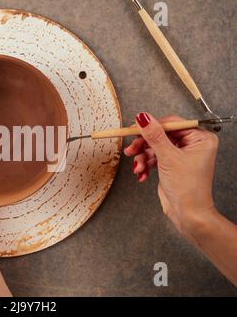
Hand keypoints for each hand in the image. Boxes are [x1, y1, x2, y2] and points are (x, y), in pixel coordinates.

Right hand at [124, 113, 218, 237]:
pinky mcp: (171, 164)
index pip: (171, 123)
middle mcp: (192, 144)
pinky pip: (153, 158)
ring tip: (138, 168)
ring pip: (154, 147)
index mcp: (200, 138)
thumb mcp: (168, 158)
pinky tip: (142, 174)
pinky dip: (145, 165)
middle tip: (131, 150)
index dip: (151, 126)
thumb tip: (143, 118)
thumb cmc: (188, 188)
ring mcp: (180, 154)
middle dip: (144, 145)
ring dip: (142, 158)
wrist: (187, 214)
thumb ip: (154, 136)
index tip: (134, 129)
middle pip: (160, 135)